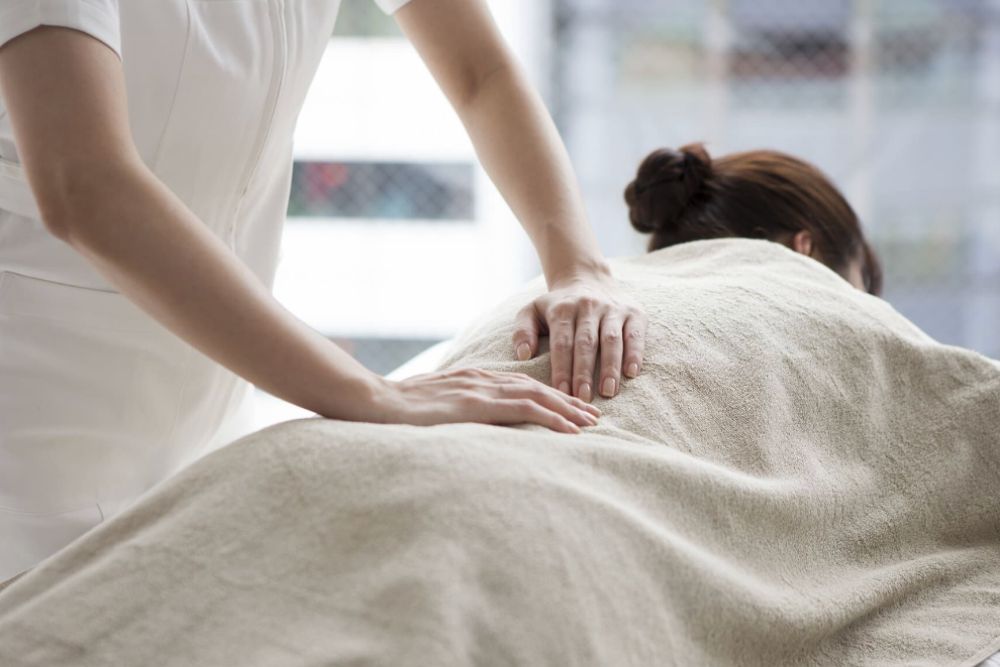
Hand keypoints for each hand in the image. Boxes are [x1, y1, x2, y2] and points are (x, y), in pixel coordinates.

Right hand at [373, 368, 601, 433]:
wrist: (374, 402)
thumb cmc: (397, 409)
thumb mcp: (433, 405)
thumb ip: (455, 408)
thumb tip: (468, 423)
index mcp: (473, 379)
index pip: (521, 385)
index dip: (549, 396)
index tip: (571, 408)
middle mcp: (482, 380)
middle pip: (536, 388)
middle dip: (567, 401)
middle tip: (593, 415)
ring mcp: (480, 390)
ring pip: (536, 396)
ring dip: (567, 410)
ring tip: (590, 423)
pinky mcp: (476, 405)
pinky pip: (523, 410)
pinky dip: (551, 418)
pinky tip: (569, 430)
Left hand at [512, 273, 646, 401]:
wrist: (588, 277)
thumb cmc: (557, 306)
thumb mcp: (532, 311)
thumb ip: (523, 331)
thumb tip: (523, 355)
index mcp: (562, 309)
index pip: (562, 343)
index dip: (562, 369)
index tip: (561, 393)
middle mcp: (588, 307)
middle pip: (586, 343)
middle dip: (584, 372)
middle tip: (583, 398)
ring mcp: (612, 309)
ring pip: (611, 340)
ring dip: (610, 367)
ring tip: (608, 391)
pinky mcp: (634, 312)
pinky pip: (635, 334)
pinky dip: (635, 353)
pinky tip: (631, 373)